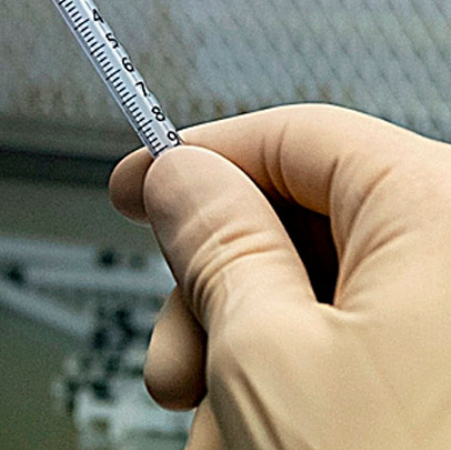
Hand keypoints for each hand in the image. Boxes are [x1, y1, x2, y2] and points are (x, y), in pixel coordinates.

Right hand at [109, 105, 450, 448]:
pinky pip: (367, 353)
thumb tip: (182, 179)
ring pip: (327, 300)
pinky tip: (268, 435)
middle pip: (306, 226)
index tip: (136, 188)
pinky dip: (305, 388)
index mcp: (444, 215)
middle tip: (178, 351)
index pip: (298, 136)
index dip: (199, 159)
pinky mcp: (449, 381)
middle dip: (218, 293)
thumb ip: (216, 243)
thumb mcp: (265, 357)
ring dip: (248, 356)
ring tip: (225, 425)